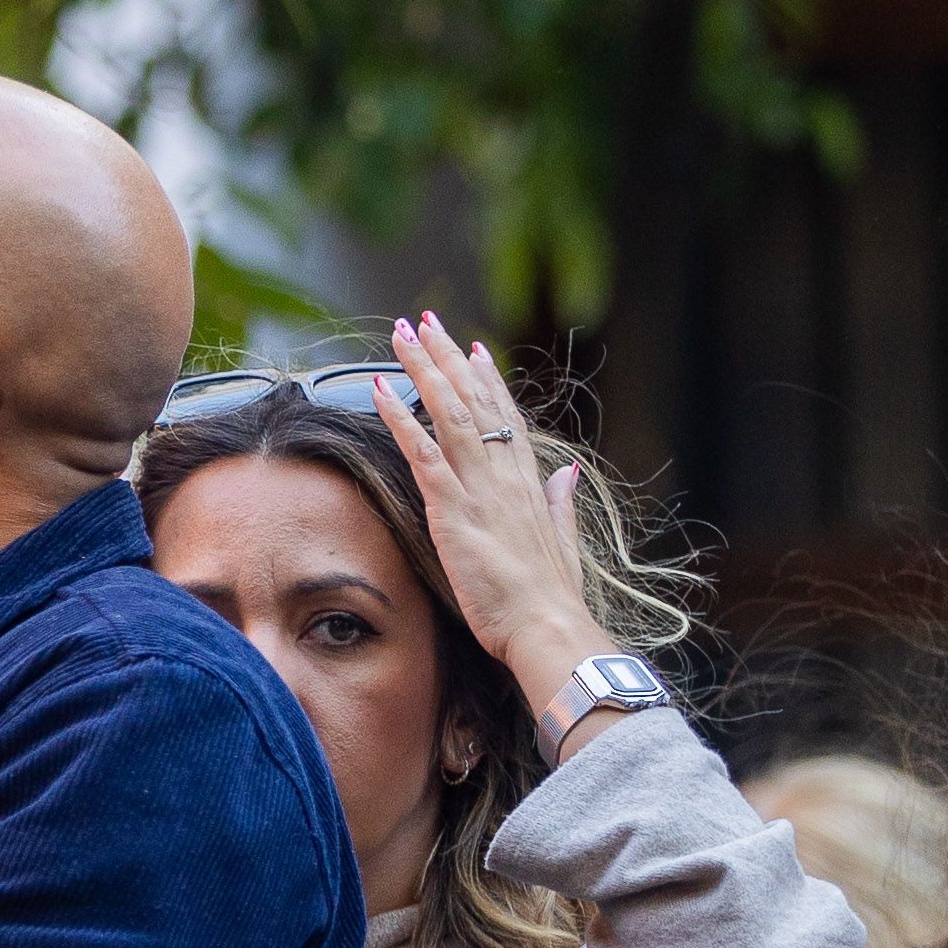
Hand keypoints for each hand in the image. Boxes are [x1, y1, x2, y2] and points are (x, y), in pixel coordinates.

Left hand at [382, 314, 621, 744]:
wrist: (546, 627)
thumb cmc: (550, 597)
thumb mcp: (563, 541)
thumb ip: (561, 503)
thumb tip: (567, 473)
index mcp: (528, 481)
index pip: (504, 416)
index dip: (487, 379)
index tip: (474, 348)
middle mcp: (504, 473)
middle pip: (473, 400)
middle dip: (447, 357)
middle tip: (426, 320)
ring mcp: (479, 486)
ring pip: (447, 412)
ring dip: (422, 368)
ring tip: (402, 333)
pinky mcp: (453, 508)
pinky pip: (422, 452)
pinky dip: (400, 418)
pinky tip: (380, 390)